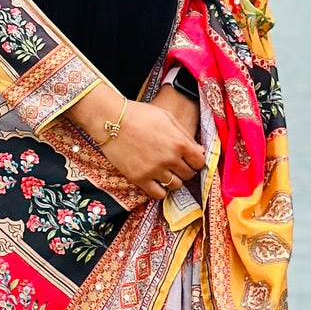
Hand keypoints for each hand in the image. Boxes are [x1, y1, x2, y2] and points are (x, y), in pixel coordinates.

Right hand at [71, 87, 203, 201]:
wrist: (111, 120)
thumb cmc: (139, 115)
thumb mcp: (167, 117)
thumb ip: (185, 135)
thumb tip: (199, 151)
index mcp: (179, 142)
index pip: (199, 162)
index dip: (196, 161)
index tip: (190, 160)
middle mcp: (170, 158)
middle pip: (188, 174)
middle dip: (185, 170)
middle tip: (176, 165)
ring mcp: (154, 170)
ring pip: (175, 185)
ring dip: (173, 180)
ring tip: (165, 172)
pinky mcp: (139, 179)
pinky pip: (158, 194)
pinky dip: (160, 190)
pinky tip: (156, 182)